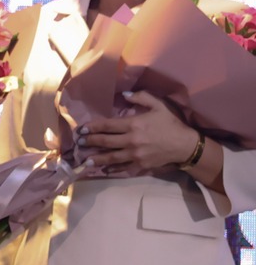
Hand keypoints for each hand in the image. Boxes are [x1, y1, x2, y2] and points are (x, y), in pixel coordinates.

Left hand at [75, 91, 200, 177]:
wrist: (186, 145)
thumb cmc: (171, 124)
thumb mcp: (158, 105)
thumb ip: (141, 97)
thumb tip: (124, 94)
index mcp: (133, 124)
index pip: (107, 125)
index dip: (92, 127)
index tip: (81, 130)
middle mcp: (131, 140)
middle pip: (105, 141)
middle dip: (90, 142)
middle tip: (78, 143)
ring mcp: (135, 155)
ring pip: (111, 157)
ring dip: (97, 159)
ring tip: (85, 161)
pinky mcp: (141, 165)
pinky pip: (124, 168)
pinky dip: (113, 170)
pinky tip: (104, 170)